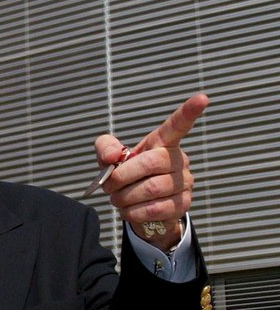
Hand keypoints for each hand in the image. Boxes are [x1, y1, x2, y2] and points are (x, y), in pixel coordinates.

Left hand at [94, 93, 208, 249]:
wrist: (139, 206)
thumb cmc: (127, 175)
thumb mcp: (110, 158)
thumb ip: (105, 148)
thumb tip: (112, 156)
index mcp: (162, 143)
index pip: (177, 125)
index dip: (189, 112)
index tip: (202, 98)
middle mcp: (178, 159)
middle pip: (149, 164)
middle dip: (121, 177)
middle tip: (109, 185)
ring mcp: (185, 182)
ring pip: (150, 189)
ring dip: (123, 197)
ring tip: (117, 198)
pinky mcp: (183, 204)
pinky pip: (154, 209)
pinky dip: (132, 212)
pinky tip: (128, 210)